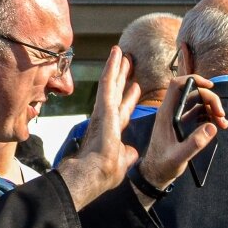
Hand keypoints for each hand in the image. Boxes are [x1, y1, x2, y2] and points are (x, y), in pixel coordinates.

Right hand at [56, 46, 143, 206]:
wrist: (91, 175)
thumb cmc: (102, 174)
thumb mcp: (122, 162)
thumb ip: (127, 154)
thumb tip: (132, 153)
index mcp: (112, 130)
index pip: (122, 110)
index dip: (129, 98)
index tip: (135, 86)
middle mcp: (106, 118)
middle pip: (116, 92)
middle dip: (122, 77)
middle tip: (127, 61)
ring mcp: (103, 112)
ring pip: (110, 83)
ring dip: (115, 67)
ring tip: (120, 51)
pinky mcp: (103, 108)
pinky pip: (107, 83)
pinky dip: (111, 68)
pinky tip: (115, 54)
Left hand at [137, 73, 227, 189]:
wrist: (155, 174)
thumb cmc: (163, 166)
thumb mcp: (179, 157)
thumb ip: (195, 143)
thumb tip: (212, 126)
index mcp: (166, 114)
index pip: (177, 86)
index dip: (194, 80)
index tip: (211, 86)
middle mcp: (170, 112)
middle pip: (193, 93)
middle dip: (210, 100)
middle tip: (221, 116)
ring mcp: (176, 117)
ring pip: (197, 102)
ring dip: (212, 109)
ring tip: (222, 124)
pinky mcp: (181, 124)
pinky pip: (197, 113)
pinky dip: (208, 116)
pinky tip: (216, 126)